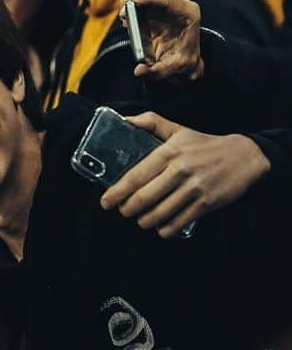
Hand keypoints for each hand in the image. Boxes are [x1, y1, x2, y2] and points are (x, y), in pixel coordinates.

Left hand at [100, 113, 270, 237]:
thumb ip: (151, 122)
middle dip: (128, 210)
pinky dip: (166, 229)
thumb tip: (124, 119)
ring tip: (142, 219)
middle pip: (143, 199)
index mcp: (168, 153)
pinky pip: (179, 222)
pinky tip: (162, 226)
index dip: (116, 193)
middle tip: (124, 212)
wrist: (244, 156)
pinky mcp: (206, 203)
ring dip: (145, 221)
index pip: (135, 176)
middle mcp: (179, 170)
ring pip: (159, 214)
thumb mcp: (178, 129)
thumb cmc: (204, 144)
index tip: (105, 202)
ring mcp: (194, 188)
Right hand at [118, 0, 202, 81]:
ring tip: (125, 15)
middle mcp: (182, 1)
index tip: (128, 4)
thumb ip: (154, 72)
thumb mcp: (169, 70)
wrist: (182, 57)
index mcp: (188, 14)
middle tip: (122, 12)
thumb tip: (138, 71)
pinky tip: (129, 14)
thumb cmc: (179, 61)